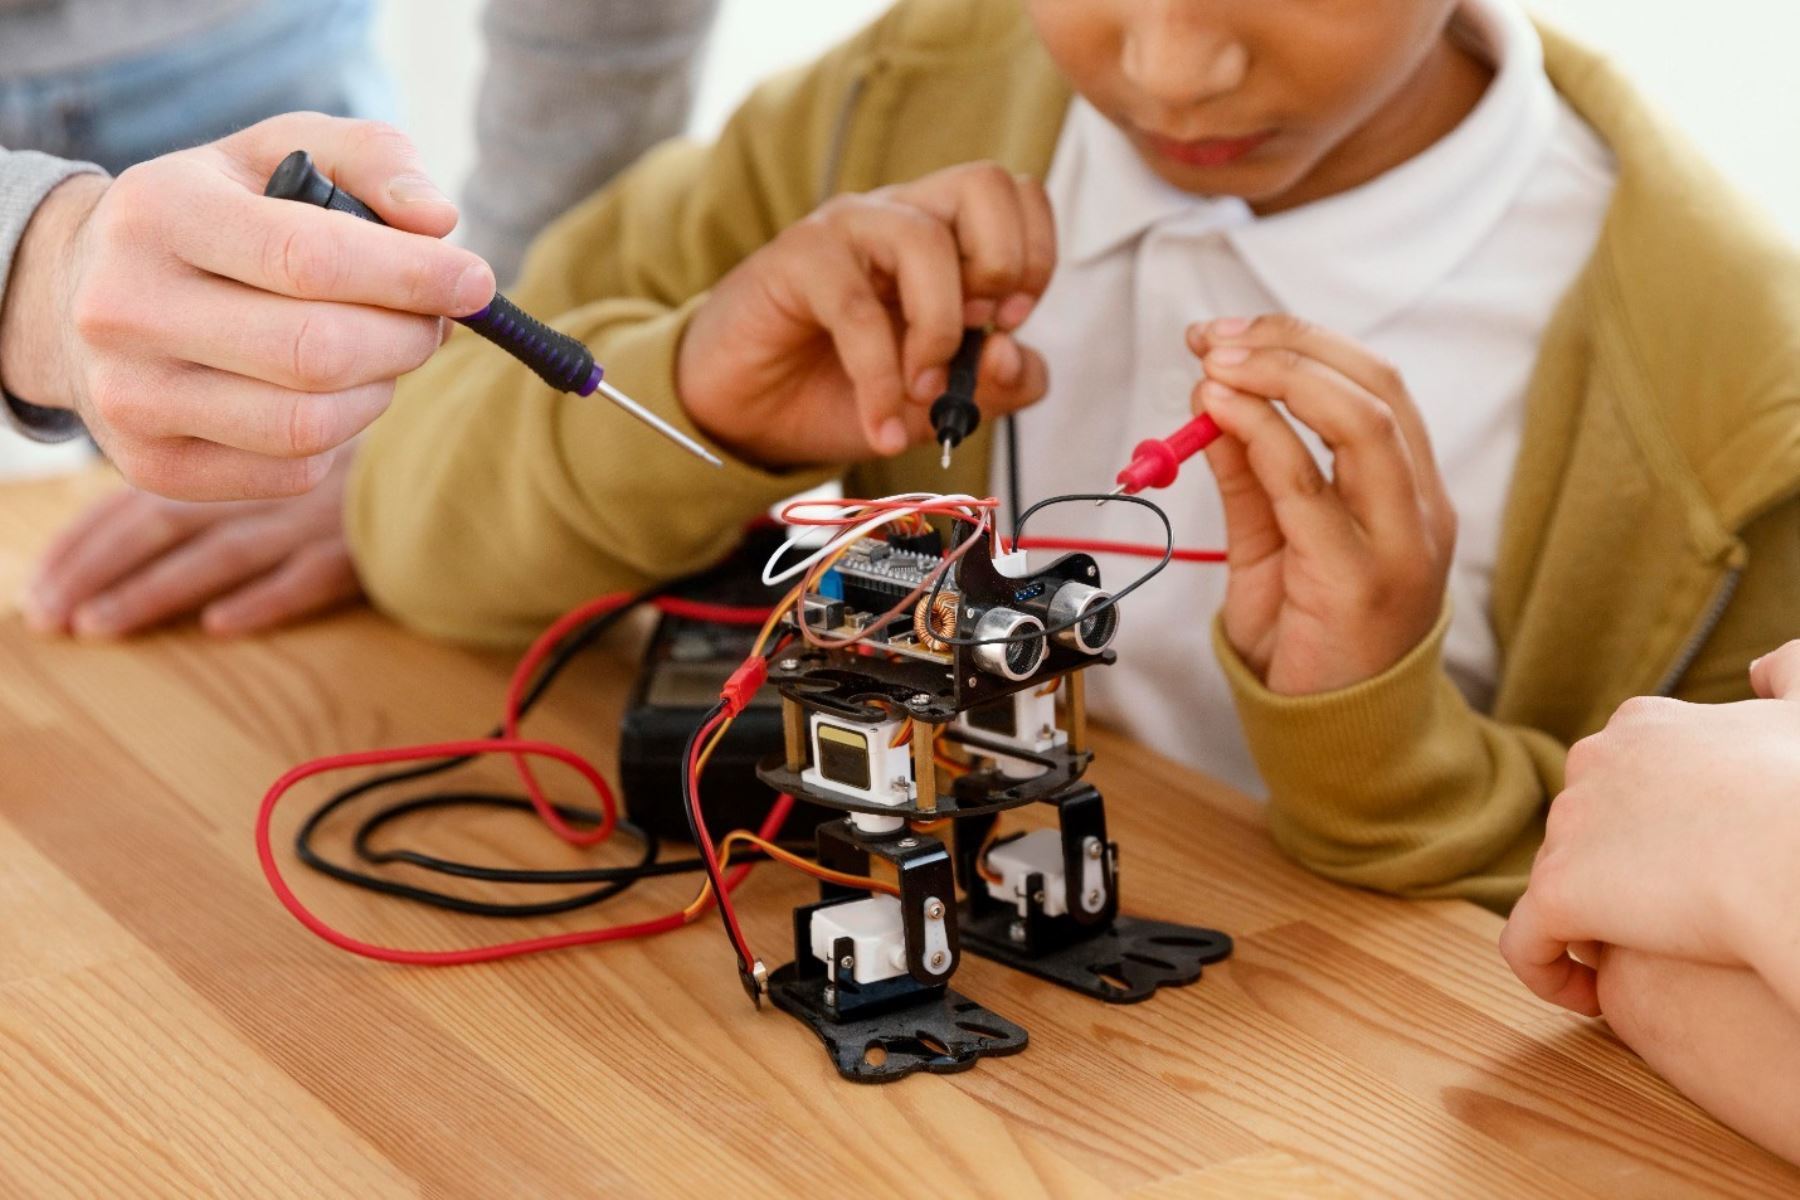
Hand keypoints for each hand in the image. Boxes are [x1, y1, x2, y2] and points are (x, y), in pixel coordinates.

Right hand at [0, 112, 494, 500]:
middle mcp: (126, 308)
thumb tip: (440, 222)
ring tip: (382, 353)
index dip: (412, 276)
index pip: (309, 258)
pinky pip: (292, 471)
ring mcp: (131, 397)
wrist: (82, 288)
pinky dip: (340, 436)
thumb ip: (373, 160)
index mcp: (159, 212)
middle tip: (432, 321)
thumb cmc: (219, 211)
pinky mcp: (154, 467)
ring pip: (310, 425)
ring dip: (379, 392)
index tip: (477, 281)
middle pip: (318, 353)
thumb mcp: (283, 151)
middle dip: (405, 339)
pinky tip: (331, 394)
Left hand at [19, 448, 359, 638]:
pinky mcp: (368, 549)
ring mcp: (318, 520)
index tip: (43, 583)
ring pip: (224, 554)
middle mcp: (270, 488)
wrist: (461, 450)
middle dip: (97, 569)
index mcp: (244, 465)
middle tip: (47, 615)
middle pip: (167, 524)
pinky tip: (225, 625)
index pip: (146, 498)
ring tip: (100, 626)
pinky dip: (269, 598)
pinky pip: (314, 574)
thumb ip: (235, 484)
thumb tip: (152, 542)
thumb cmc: (372, 463)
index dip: (87, 541)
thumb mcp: (294, 462)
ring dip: (156, 590)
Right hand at [677, 162, 1054, 466]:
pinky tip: (880, 425)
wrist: (750, 416)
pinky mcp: (797, 259)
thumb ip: (996, 385)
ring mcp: (846, 230)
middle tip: (980, 334)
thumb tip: (1014, 354)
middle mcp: (898, 217)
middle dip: (1003, 266)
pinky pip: (856, 309)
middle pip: (984, 183)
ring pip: (924, 241)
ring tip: (921, 392)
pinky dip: (879, 380)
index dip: (1035, 256)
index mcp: (940, 234)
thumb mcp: (939, 402)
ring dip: (940, 332)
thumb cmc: (839, 390)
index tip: (1010, 323)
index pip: (1015, 196)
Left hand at [1186, 314, 1455, 694]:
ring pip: (1361, 423)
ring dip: (1278, 377)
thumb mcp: (1270, 542)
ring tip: (1213, 364)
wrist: (1331, 738)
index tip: (1228, 331)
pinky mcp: (1359, 582)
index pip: (1375, 383)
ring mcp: (1400, 545)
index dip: (1301, 341)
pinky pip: (1308, 488)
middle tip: (1215, 337)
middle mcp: (1420, 510)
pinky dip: (1260, 435)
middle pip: (1376, 388)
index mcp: (1409, 492)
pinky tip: (1217, 413)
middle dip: (1289, 345)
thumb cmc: (1308, 641)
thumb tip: (1210, 399)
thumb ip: (1250, 474)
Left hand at [1500, 642, 1799, 1016]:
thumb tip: (1762, 668)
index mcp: (1643, 724)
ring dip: (1590, 922)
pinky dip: (1547, 972)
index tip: (1689, 869)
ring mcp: (1567, 826)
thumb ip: (1788, 673)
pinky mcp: (1556, 891)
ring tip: (1638, 964)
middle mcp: (1590, 762)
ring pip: (1560, 881)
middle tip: (1666, 921)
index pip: (1623, 779)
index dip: (1650, 830)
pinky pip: (1527, 943)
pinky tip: (1592, 1003)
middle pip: (1585, 827)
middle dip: (1615, 871)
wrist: (1795, 852)